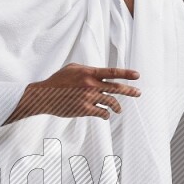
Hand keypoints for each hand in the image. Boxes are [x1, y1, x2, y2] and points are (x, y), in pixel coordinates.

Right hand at [4, 64, 140, 122]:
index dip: (126, 73)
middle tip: (138, 93)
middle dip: (130, 91)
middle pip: (116, 88)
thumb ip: (87, 70)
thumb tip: (99, 73)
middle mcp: (90, 85)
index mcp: (88, 73)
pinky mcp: (84, 110)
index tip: (137, 75)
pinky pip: (102, 113)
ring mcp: (88, 98)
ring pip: (110, 102)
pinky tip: (106, 115)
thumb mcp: (72, 68)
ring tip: (119, 110)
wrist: (44, 96)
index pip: (112, 72)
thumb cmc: (58, 81)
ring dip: (117, 107)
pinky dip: (106, 114)